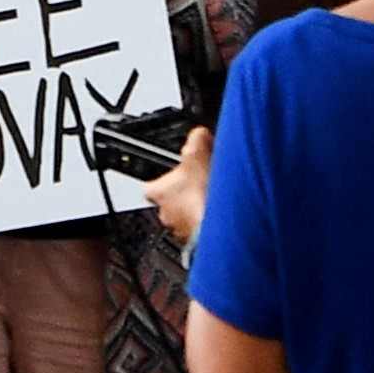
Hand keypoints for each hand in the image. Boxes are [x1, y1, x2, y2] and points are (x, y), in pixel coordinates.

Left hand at [141, 122, 209, 250]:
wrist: (222, 220)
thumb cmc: (202, 193)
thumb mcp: (197, 154)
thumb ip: (196, 139)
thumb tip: (199, 133)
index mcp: (156, 191)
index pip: (151, 184)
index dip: (166, 176)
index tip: (178, 170)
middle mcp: (164, 213)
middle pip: (171, 198)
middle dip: (186, 190)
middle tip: (201, 180)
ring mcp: (180, 228)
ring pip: (186, 214)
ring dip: (198, 206)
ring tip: (213, 195)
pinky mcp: (198, 238)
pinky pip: (201, 227)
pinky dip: (210, 219)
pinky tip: (221, 209)